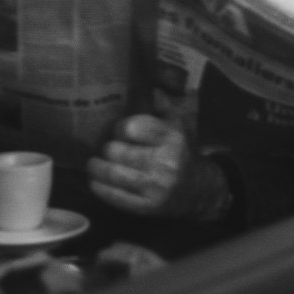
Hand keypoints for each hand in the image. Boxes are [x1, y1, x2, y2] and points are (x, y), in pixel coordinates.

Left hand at [86, 115, 230, 220]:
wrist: (200, 191)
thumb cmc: (184, 152)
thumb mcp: (180, 125)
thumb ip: (164, 105)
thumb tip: (151, 86)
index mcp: (172, 137)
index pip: (132, 128)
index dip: (119, 128)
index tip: (117, 130)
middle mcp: (165, 161)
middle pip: (118, 151)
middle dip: (107, 148)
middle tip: (103, 147)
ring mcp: (155, 186)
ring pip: (113, 173)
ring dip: (97, 167)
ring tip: (92, 163)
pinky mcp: (148, 207)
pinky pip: (115, 197)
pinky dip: (100, 188)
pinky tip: (94, 181)